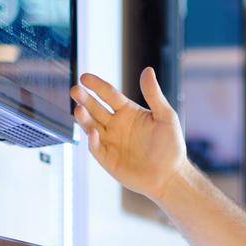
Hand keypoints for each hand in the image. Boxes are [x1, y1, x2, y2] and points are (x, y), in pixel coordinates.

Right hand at [71, 68, 189, 201]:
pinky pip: (96, 148)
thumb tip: (147, 70)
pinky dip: (93, 141)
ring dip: (84, 119)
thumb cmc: (171, 146)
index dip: (97, 86)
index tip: (85, 77)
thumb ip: (154, 94)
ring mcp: (110, 142)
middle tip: (75, 91)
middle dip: (84, 99)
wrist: (170, 176)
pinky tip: (92, 133)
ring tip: (78, 110)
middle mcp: (116, 125)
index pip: (109, 95)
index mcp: (128, 112)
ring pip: (91, 126)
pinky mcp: (108, 159)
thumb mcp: (166, 116)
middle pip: (95, 109)